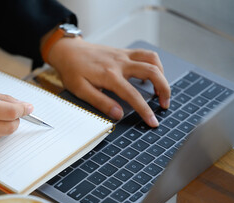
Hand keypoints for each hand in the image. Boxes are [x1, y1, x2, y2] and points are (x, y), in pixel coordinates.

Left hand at [47, 37, 169, 126]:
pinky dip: (153, 65)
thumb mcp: (80, 90)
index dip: (146, 110)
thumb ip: (100, 102)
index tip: (153, 122)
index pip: (133, 95)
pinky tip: (150, 76)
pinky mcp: (123, 51)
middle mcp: (120, 63)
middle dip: (164, 89)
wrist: (68, 50)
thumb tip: (118, 114)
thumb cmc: (72, 71)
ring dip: (162, 75)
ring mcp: (123, 55)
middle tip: (165, 104)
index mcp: (109, 76)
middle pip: (152, 72)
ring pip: (152, 59)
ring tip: (161, 90)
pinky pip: (145, 54)